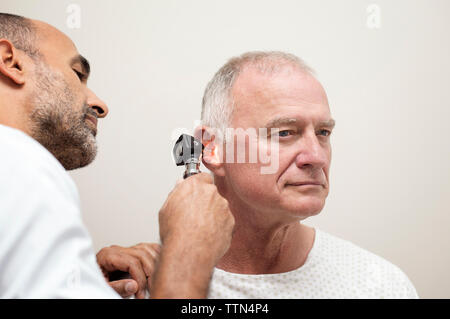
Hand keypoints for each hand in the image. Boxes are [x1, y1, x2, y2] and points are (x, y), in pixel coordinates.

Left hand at [96, 243, 159, 298]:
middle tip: (151, 290)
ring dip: (155, 265)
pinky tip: (158, 267)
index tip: (141, 294)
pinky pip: (148, 248)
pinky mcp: (131, 251)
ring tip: (153, 282)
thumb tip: (134, 285)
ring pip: (147, 250)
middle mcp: (117, 249)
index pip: (132, 262)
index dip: (140, 279)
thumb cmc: (94, 285)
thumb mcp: (103, 288)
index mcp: (107, 255)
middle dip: (150, 274)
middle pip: (142, 255)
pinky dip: (155, 256)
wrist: (88, 284)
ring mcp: (125, 249)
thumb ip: (117, 287)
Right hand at [152, 173, 234, 297]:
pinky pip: (225, 222)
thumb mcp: (166, 208)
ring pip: (219, 208)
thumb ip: (176, 193)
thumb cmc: (176, 232)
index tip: (194, 193)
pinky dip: (219, 227)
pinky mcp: (231, 222)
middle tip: (194, 214)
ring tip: (199, 228)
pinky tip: (207, 235)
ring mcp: (224, 207)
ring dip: (213, 215)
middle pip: (211, 193)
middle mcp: (212, 193)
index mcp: (195, 185)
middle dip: (205, 201)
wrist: (189, 252)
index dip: (198, 187)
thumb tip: (180, 187)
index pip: (201, 177)